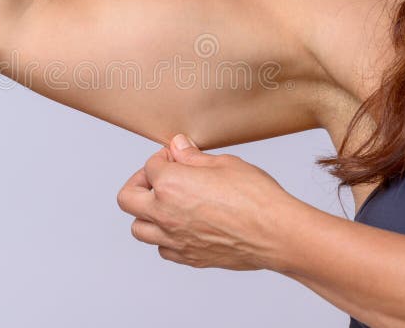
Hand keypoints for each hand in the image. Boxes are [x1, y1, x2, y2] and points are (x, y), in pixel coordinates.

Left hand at [116, 133, 292, 270]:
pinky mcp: (188, 257)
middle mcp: (165, 214)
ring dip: (146, 213)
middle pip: (128, 198)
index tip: (177, 156)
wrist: (276, 233)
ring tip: (166, 203)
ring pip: (139, 229)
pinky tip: (182, 226)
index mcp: (170, 185)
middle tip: (158, 178)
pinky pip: (162, 249)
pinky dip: (164, 237)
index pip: (150, 166)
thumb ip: (193, 157)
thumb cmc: (256, 197)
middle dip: (139, 183)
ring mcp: (175, 239)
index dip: (164, 157)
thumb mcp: (224, 163)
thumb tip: (178, 147)